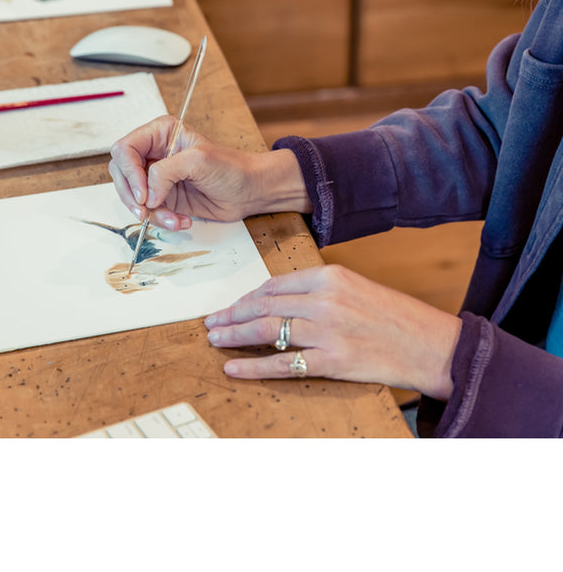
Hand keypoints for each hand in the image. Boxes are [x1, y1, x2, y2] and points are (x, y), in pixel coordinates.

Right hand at [109, 115, 310, 229]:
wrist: (250, 191)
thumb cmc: (231, 168)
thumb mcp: (198, 161)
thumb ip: (166, 172)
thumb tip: (147, 195)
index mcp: (159, 133)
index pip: (125, 149)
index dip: (129, 173)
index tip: (143, 193)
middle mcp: (153, 153)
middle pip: (121, 174)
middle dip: (132, 196)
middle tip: (146, 210)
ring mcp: (156, 177)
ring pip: (132, 197)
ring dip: (151, 213)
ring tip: (174, 219)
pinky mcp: (163, 197)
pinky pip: (149, 212)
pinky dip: (161, 221)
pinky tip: (181, 221)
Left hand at [204, 264, 461, 400]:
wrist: (432, 346)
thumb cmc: (395, 317)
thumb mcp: (356, 288)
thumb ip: (319, 290)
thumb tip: (279, 300)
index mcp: (330, 276)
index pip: (274, 284)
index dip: (247, 297)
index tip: (233, 306)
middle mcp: (325, 300)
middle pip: (264, 305)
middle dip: (233, 315)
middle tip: (212, 322)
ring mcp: (328, 331)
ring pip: (267, 331)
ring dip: (235, 336)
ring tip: (215, 340)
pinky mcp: (334, 362)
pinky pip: (283, 365)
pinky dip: (253, 367)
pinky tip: (233, 368)